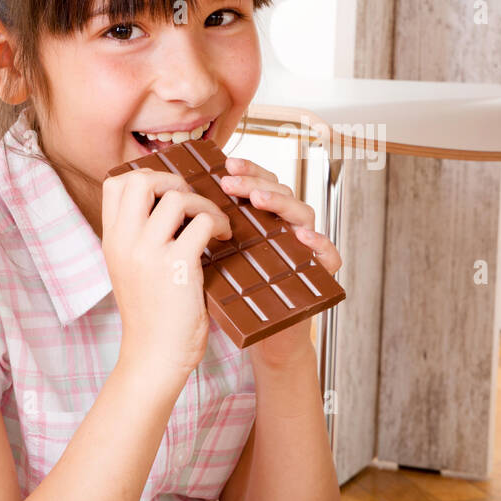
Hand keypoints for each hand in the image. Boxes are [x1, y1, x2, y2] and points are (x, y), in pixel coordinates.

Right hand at [102, 168, 231, 382]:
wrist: (155, 357)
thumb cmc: (152, 316)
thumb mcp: (131, 270)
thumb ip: (139, 239)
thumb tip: (166, 205)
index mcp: (112, 241)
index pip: (115, 183)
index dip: (146, 176)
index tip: (169, 193)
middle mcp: (125, 242)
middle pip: (141, 179)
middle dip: (173, 180)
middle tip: (192, 201)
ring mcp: (148, 252)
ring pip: (177, 196)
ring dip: (204, 204)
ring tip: (214, 225)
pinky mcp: (177, 265)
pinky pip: (202, 222)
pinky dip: (219, 224)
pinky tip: (223, 239)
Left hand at [219, 155, 342, 365]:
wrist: (262, 335)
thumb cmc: (236, 294)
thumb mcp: (215, 258)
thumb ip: (205, 232)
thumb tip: (171, 205)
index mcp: (263, 219)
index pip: (258, 184)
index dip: (245, 171)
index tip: (223, 165)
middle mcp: (286, 227)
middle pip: (280, 191)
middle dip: (256, 182)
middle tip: (231, 182)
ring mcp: (305, 247)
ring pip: (304, 213)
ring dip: (282, 202)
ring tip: (259, 199)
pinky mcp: (319, 273)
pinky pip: (329, 254)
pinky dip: (320, 243)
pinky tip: (302, 238)